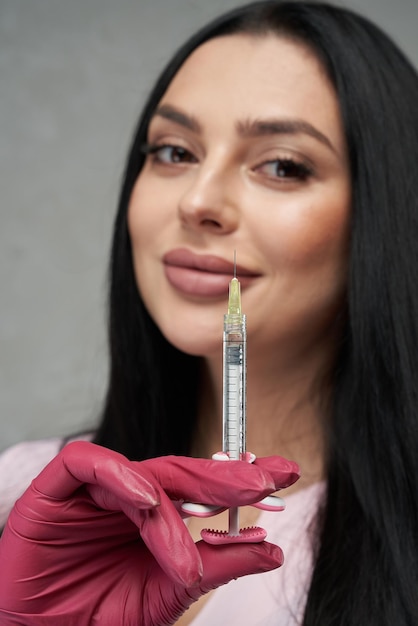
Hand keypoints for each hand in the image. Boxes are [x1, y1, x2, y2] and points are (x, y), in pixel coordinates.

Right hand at [0, 441, 298, 624]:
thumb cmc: (97, 617)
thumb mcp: (168, 593)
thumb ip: (217, 565)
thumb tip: (272, 550)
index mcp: (152, 513)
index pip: (200, 485)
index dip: (239, 480)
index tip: (281, 478)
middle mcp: (126, 494)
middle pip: (179, 470)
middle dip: (224, 476)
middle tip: (264, 481)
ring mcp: (92, 488)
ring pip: (141, 474)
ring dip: (173, 504)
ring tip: (189, 544)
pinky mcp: (54, 490)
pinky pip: (87, 464)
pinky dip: (120, 477)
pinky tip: (146, 500)